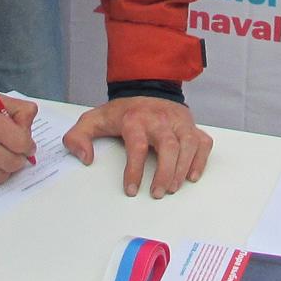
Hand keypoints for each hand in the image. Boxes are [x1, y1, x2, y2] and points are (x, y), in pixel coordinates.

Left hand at [62, 96, 210, 197]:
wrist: (146, 87)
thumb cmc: (122, 111)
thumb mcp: (93, 119)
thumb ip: (78, 137)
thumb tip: (85, 158)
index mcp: (135, 119)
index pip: (137, 146)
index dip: (134, 170)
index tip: (131, 190)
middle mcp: (160, 119)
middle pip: (168, 145)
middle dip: (165, 172)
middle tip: (158, 193)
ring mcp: (178, 122)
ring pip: (188, 144)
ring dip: (182, 168)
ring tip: (173, 188)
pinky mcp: (191, 125)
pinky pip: (202, 142)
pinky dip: (200, 160)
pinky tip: (191, 176)